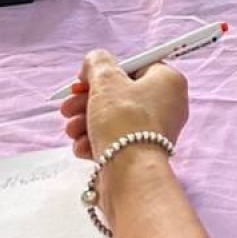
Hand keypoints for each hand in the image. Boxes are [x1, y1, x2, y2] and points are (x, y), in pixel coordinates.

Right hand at [60, 49, 189, 161]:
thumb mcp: (105, 80)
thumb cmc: (122, 120)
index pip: (132, 67)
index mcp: (169, 80)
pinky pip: (117, 141)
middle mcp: (169, 104)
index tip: (80, 82)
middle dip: (87, 102)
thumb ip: (97, 62)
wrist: (129, 175)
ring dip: (86, 122)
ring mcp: (156, 132)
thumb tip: (94, 63)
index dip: (103, 74)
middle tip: (67, 109)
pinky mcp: (142, 155)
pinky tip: (82, 147)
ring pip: (114, 119)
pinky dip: (96, 142)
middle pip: (120, 95)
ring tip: (71, 130)